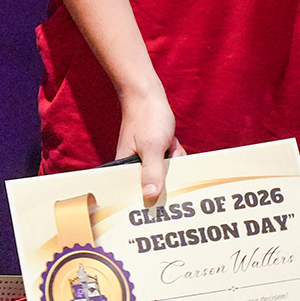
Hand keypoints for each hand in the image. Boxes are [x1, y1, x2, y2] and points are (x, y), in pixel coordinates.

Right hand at [116, 89, 182, 203]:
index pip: (135, 193)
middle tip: (168, 158)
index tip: (162, 205)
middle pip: (154, 185)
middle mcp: (134, 166)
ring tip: (169, 146)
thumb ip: (152, 171)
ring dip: (174, 162)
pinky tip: (172, 143)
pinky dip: (175, 154)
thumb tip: (150, 196)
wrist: (148, 94)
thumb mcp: (152, 146)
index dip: (149, 200)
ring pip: (166, 173)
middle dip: (167, 175)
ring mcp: (146, 159)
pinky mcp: (156, 153)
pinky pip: (170, 162)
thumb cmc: (146, 118)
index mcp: (124, 167)